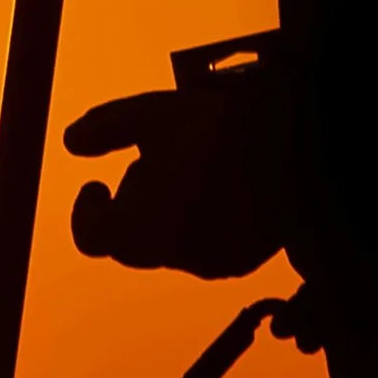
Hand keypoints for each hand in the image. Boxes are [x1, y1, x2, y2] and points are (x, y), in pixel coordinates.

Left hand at [64, 64, 287, 279]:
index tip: (97, 182)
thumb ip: (105, 129)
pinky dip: (206, 219)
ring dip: (170, 211)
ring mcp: (213, 263)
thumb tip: (72, 142)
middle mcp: (172, 256)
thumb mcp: (151, 114)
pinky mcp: (247, 260)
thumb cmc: (218, 125)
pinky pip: (211, 244)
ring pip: (173, 241)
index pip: (91, 237)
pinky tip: (227, 179)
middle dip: (133, 204)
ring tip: (197, 161)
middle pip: (134, 241)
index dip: (87, 210)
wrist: (305, 145)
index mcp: (137, 229)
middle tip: (153, 159)